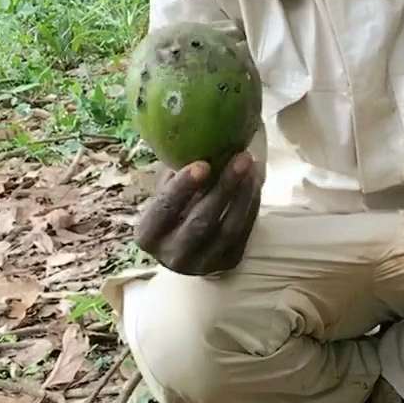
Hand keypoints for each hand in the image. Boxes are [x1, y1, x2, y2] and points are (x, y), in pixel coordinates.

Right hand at [135, 152, 261, 274]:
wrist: (184, 248)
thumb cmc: (172, 212)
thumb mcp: (164, 193)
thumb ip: (174, 173)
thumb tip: (194, 138)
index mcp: (148, 235)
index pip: (165, 209)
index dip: (183, 186)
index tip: (202, 164)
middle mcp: (172, 255)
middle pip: (202, 220)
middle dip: (224, 187)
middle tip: (241, 158)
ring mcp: (202, 264)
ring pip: (228, 229)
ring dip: (243, 195)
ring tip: (252, 167)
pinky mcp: (227, 263)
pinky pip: (243, 234)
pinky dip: (251, 206)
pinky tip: (255, 183)